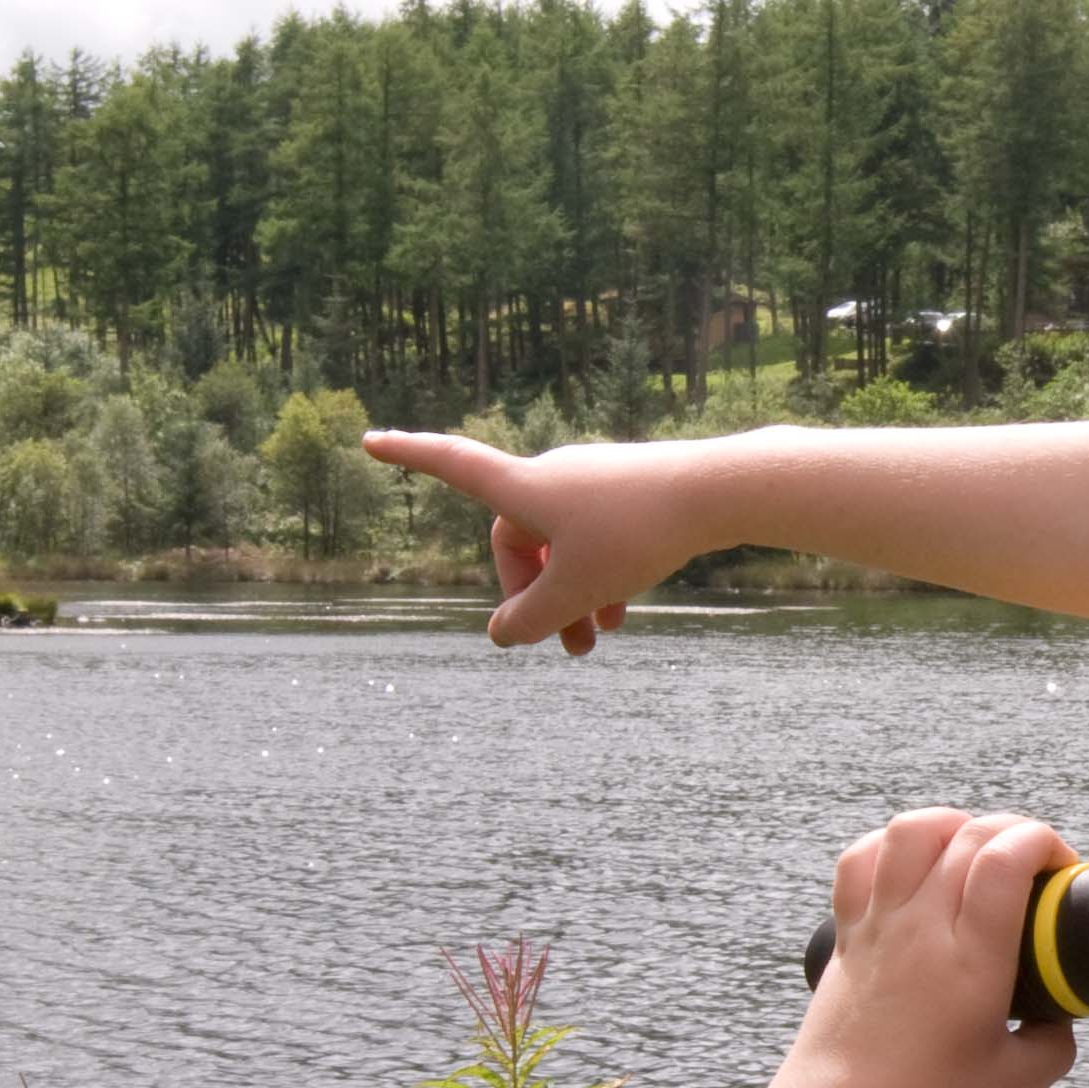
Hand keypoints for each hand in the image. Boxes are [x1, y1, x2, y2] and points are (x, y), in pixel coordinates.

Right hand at [357, 428, 708, 651]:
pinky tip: (622, 613)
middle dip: (534, 597)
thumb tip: (503, 635)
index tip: (370, 439)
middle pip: (518, 541)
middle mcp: (550, 475)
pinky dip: (599, 575)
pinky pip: (595, 536)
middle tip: (566, 648)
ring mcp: (591, 480)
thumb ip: (532, 618)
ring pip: (562, 545)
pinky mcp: (629, 489)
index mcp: (523, 488)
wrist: (718, 491)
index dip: (409, 456)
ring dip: (571, 595)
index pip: (451, 465)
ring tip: (593, 644)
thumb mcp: (577, 589)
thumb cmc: (638, 535)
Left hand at [773, 811, 1080, 1087]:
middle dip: (1014, 830)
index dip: (1041, 842)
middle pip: (968, 835)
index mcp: (971, 960)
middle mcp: (923, 928)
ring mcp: (880, 923)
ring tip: (974, 849)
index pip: (1004, 860)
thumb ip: (1056, 1041)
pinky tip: (914, 864)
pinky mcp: (849, 931)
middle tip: (1033, 865)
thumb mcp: (1016, 1080)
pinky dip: (890, 845)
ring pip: (910, 830)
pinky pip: (860, 859)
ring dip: (953, 824)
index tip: (1060, 868)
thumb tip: (1065, 1014)